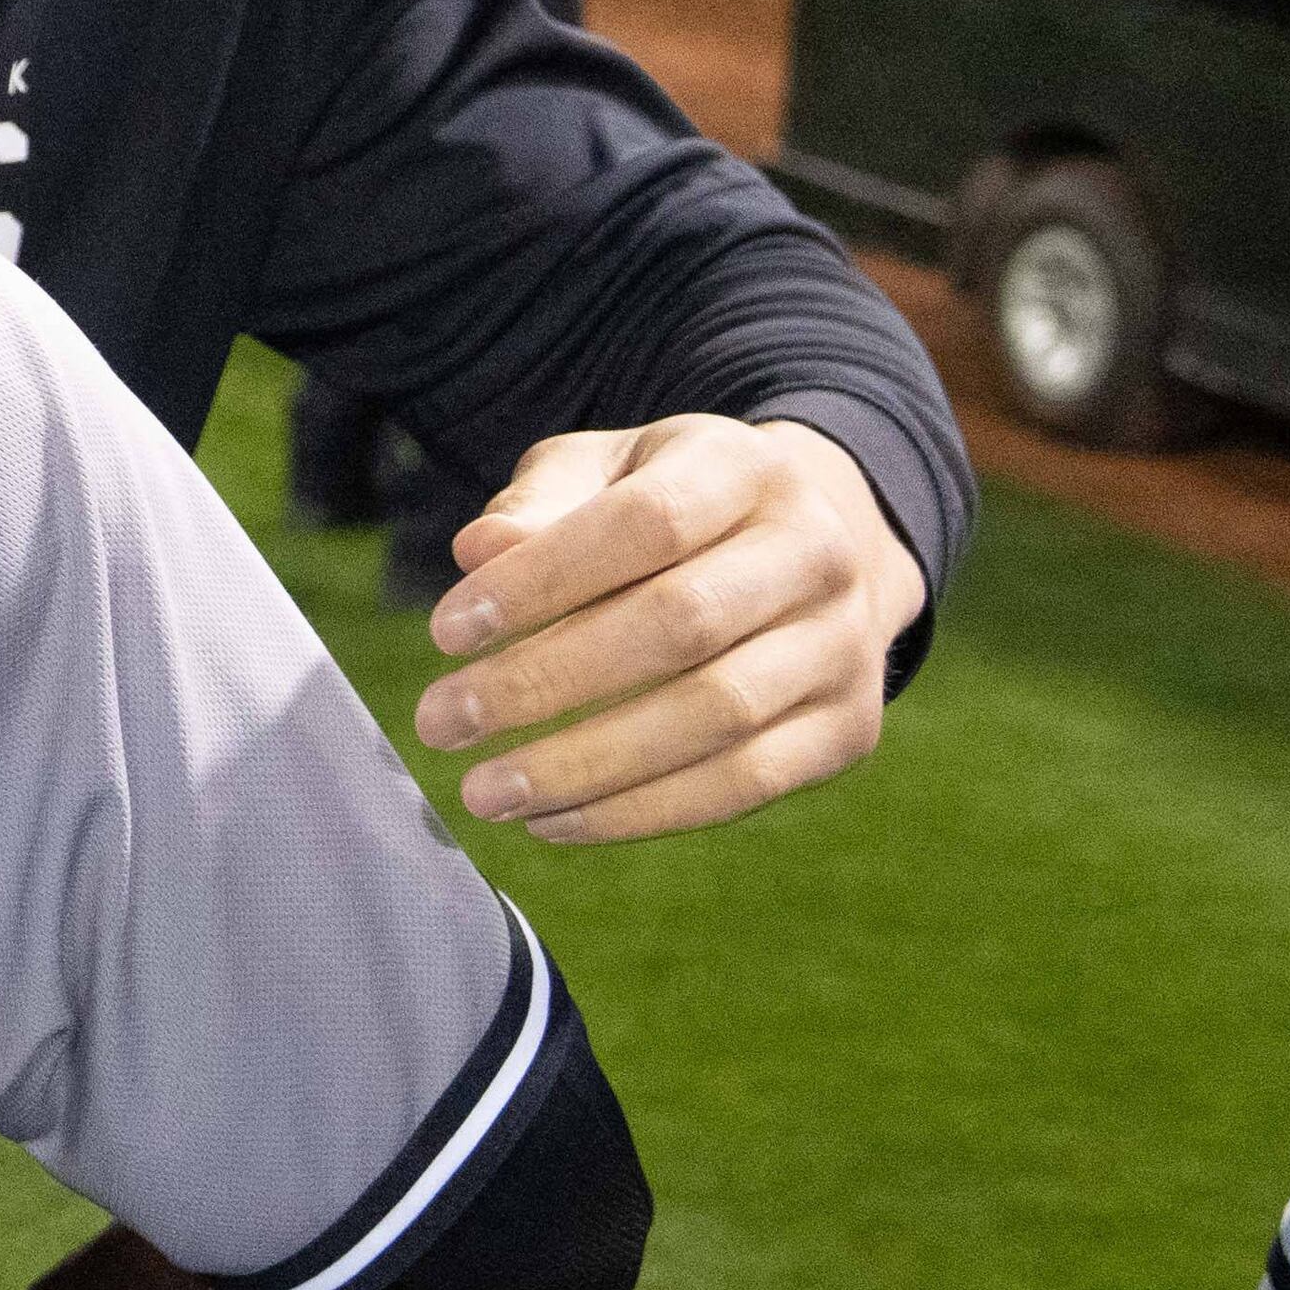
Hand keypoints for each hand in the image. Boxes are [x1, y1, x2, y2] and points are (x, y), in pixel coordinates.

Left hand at [413, 413, 923, 842]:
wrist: (817, 548)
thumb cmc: (670, 510)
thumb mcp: (604, 472)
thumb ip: (540, 502)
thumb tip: (479, 550)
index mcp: (745, 469)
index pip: (645, 524)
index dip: (540, 580)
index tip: (444, 631)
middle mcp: (816, 554)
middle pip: (679, 624)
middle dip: (545, 681)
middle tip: (440, 721)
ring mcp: (845, 647)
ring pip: (714, 717)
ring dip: (586, 766)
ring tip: (486, 790)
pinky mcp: (848, 731)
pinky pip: (742, 785)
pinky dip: (639, 812)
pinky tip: (552, 820)